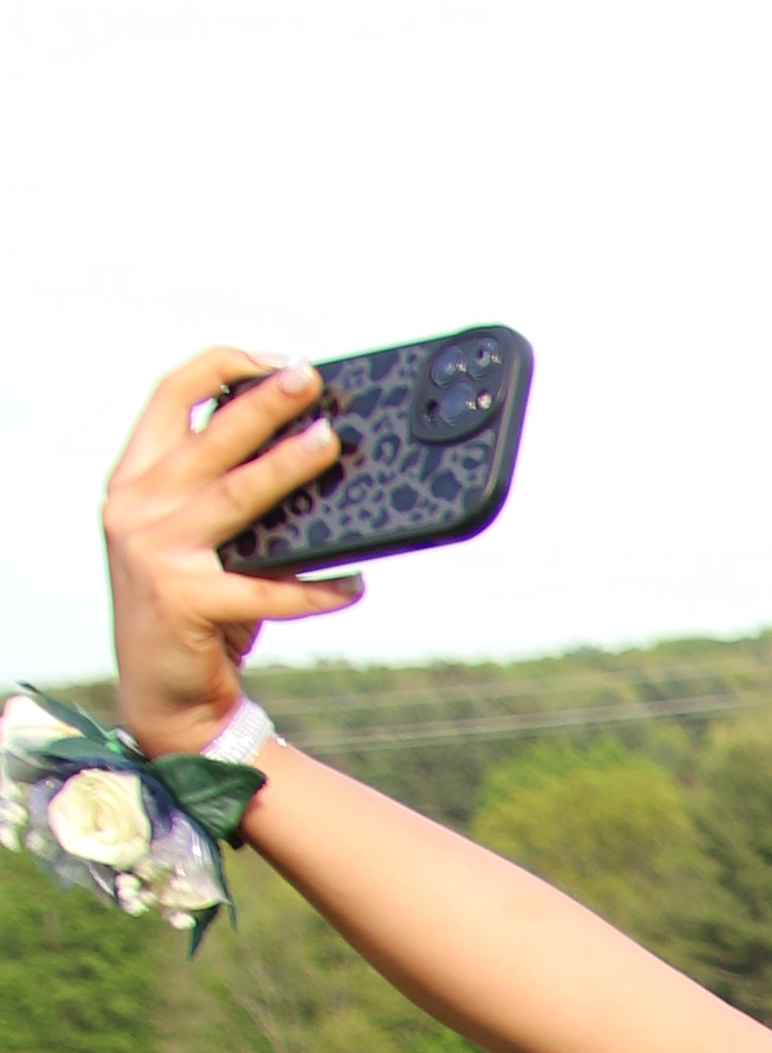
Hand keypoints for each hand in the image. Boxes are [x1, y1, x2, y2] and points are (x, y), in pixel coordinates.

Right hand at [103, 349, 367, 745]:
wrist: (163, 693)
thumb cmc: (195, 604)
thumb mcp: (200, 538)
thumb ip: (227, 493)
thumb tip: (313, 448)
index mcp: (136, 477)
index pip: (170, 395)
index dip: (222, 366)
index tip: (273, 359)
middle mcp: (138, 506)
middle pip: (211, 437)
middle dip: (264, 402)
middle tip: (311, 380)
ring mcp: (156, 552)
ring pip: (237, 497)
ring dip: (288, 467)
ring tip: (331, 443)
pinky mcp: (185, 602)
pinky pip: (266, 590)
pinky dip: (315, 589)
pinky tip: (354, 584)